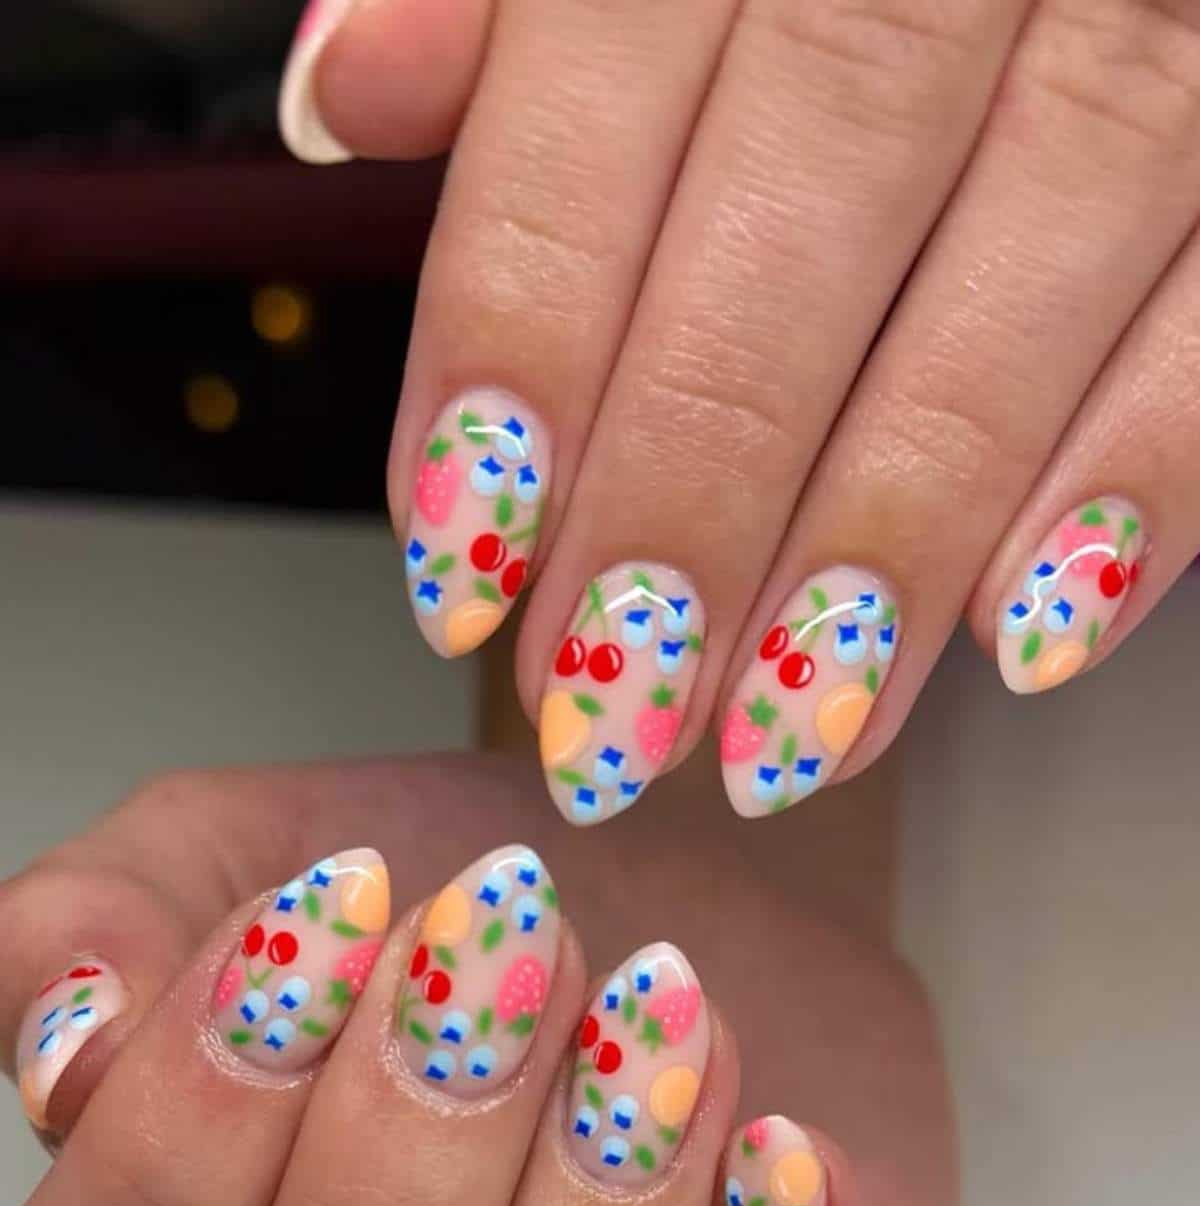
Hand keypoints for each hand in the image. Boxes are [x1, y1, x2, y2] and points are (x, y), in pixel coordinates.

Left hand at [282, 0, 1199, 821]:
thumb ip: (509, 7)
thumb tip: (343, 90)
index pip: (601, 86)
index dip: (526, 336)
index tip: (465, 560)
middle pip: (813, 186)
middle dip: (700, 474)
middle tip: (616, 699)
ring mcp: (1151, 6)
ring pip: (1035, 245)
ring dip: (901, 523)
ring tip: (788, 728)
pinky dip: (1147, 469)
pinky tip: (1029, 636)